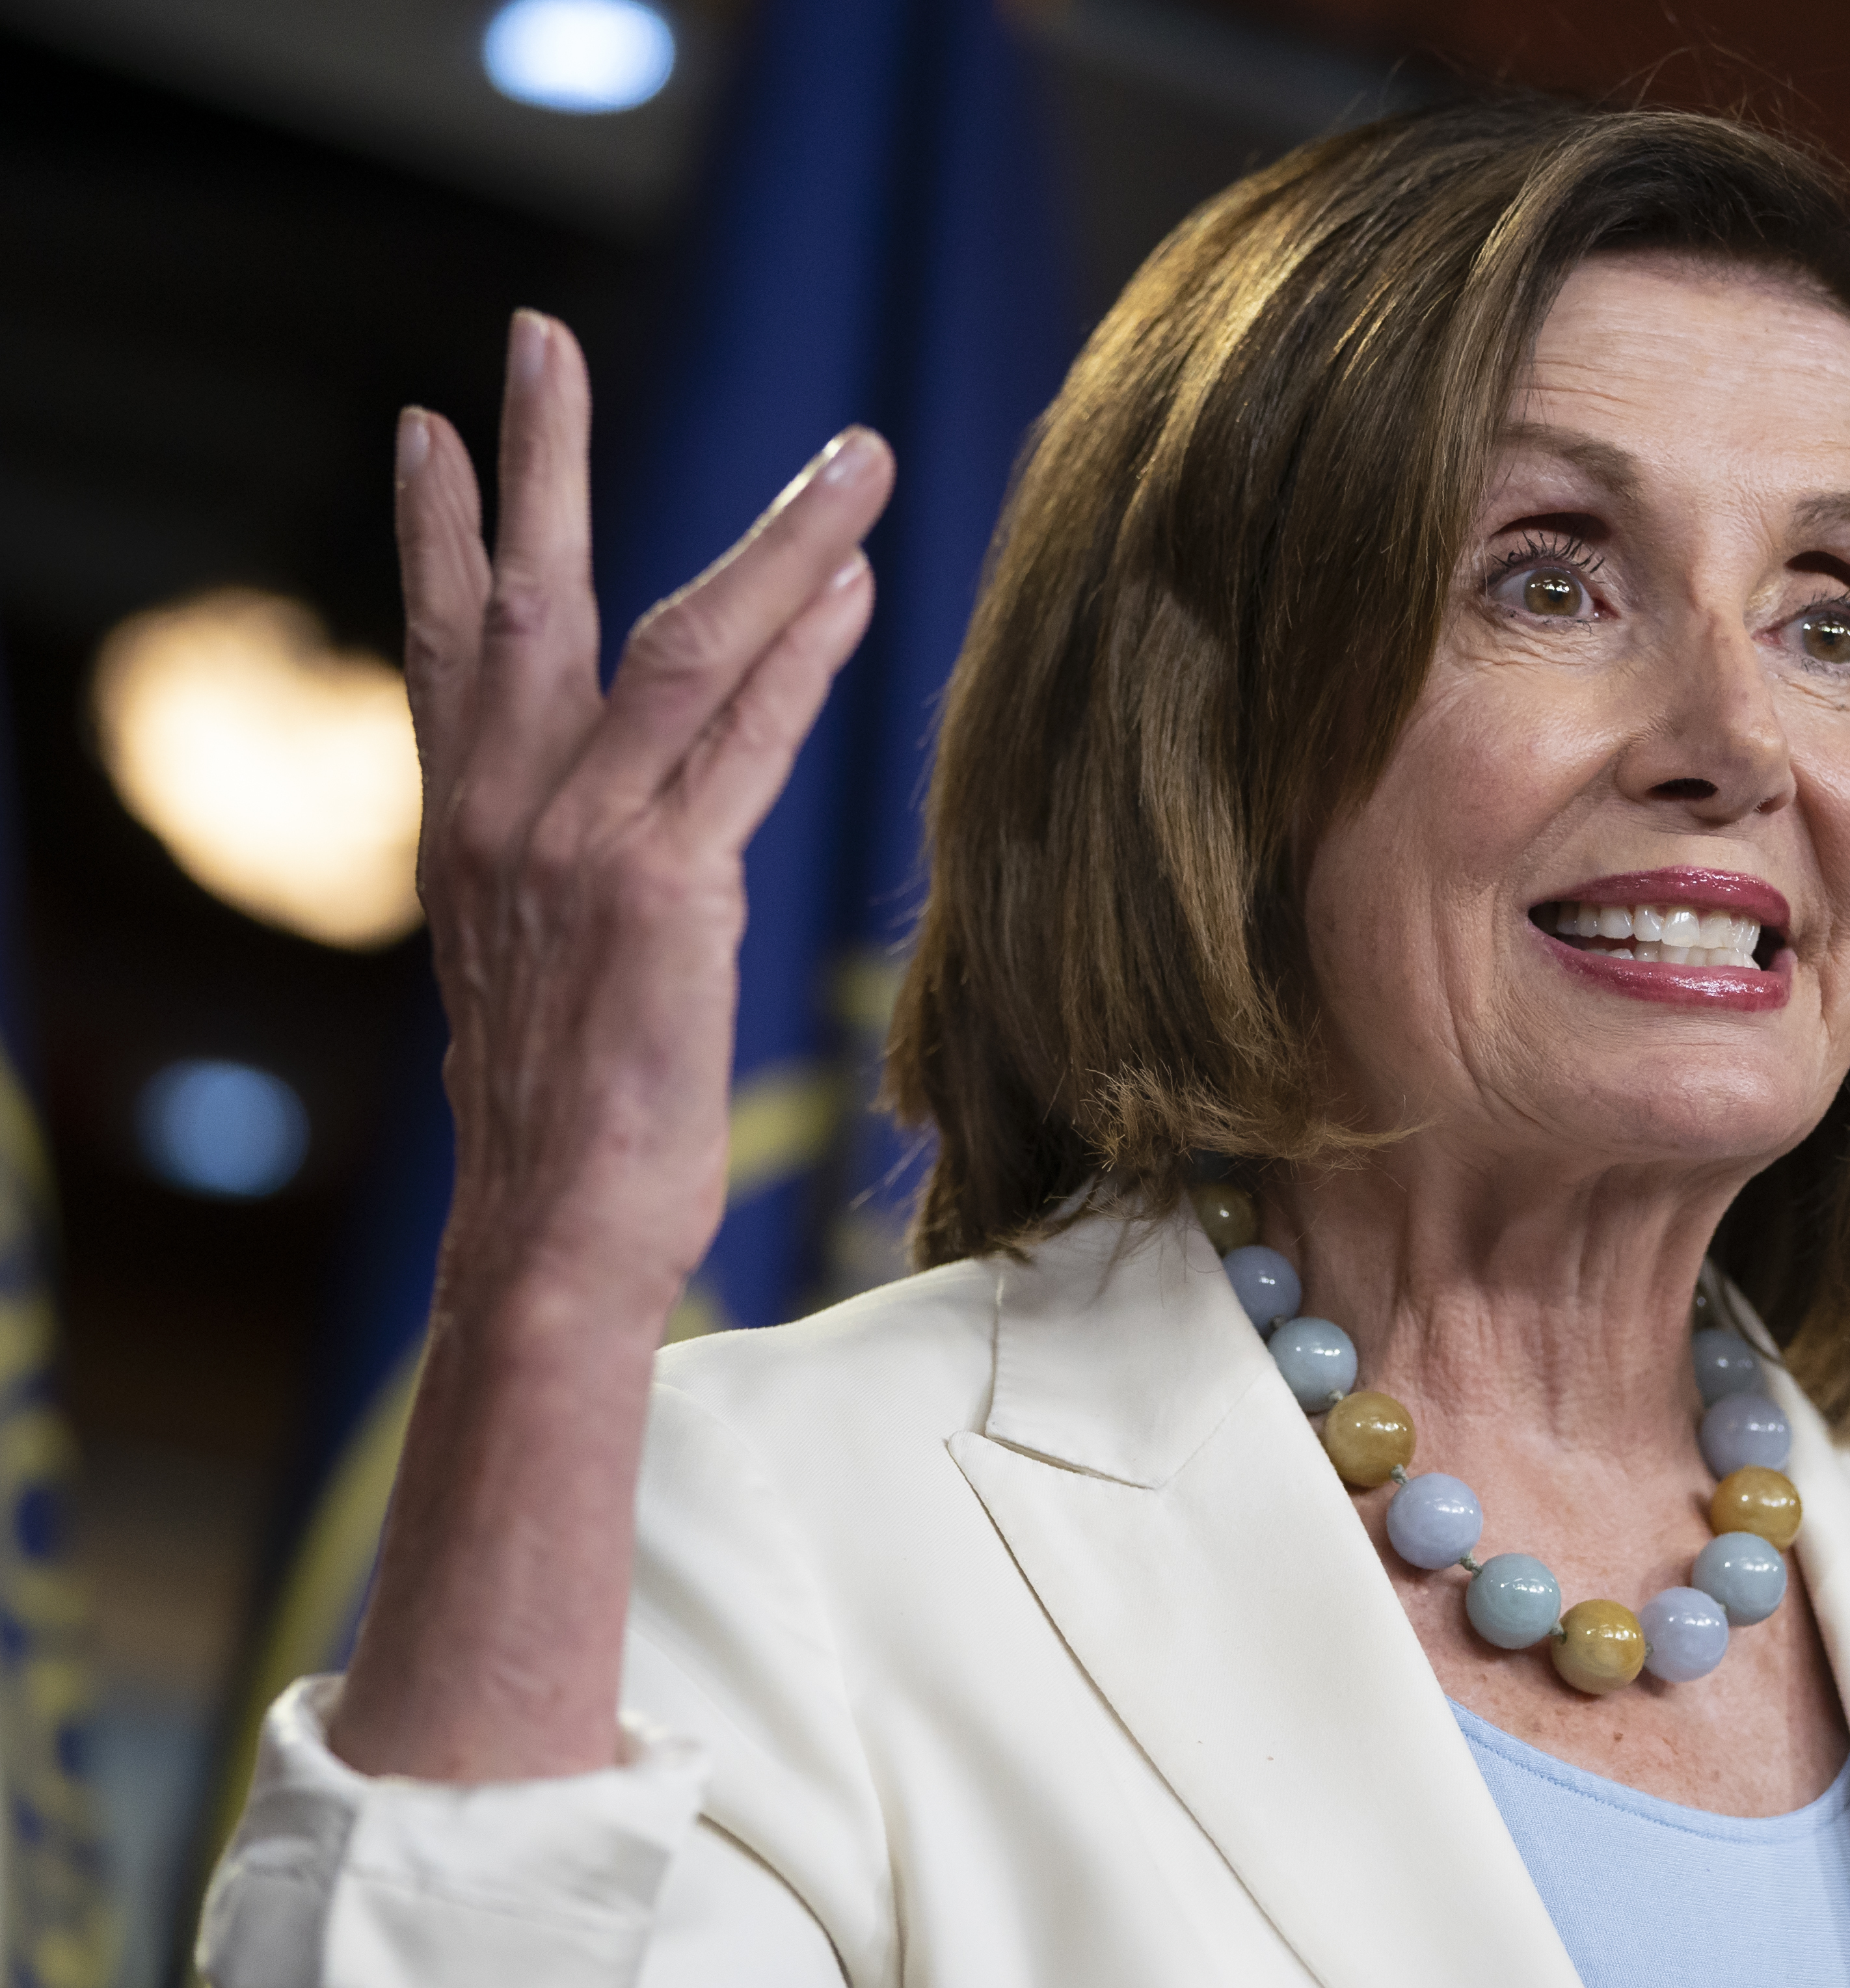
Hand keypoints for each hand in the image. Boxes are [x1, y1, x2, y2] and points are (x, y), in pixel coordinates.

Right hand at [403, 310, 891, 1321]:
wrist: (552, 1228)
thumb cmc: (565, 1119)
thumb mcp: (537, 969)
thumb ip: (562, 872)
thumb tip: (631, 824)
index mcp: (468, 832)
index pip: (445, 649)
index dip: (435, 534)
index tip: (430, 432)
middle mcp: (508, 814)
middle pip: (525, 595)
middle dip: (537, 458)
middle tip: (536, 334)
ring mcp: (583, 843)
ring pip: (682, 644)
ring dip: (774, 538)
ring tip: (844, 456)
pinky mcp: (666, 888)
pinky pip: (747, 741)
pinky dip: (807, 656)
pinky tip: (857, 585)